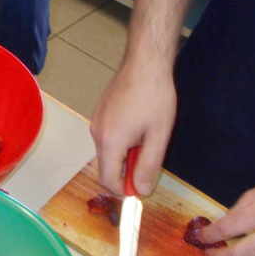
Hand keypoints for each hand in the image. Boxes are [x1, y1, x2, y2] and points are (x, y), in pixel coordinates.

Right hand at [89, 58, 175, 195]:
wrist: (144, 64)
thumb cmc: (155, 98)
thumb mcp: (159, 136)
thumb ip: (148, 166)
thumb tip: (141, 191)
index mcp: (110, 143)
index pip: (108, 180)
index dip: (124, 190)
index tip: (141, 188)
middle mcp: (96, 134)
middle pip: (106, 166)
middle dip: (126, 171)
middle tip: (150, 159)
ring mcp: (95, 122)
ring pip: (107, 151)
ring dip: (124, 155)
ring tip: (146, 139)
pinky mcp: (99, 113)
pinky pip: (107, 137)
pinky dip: (120, 142)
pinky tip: (138, 126)